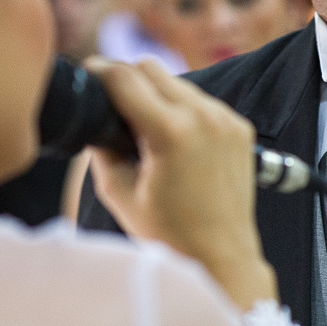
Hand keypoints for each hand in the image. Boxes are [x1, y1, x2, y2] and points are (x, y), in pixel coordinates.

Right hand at [84, 58, 277, 310]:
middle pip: (150, 67)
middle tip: (111, 102)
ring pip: (177, 81)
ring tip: (143, 126)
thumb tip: (93, 118)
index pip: (124, 78)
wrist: (221, 257)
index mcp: (170, 132)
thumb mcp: (118, 192)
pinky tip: (174, 138)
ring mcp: (226, 120)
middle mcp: (203, 117)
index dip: (98, 72)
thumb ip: (101, 147)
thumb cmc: (168, 234)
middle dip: (126, 79)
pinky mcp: (239, 127)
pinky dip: (182, 109)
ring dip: (155, 93)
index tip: (87, 76)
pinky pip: (201, 101)